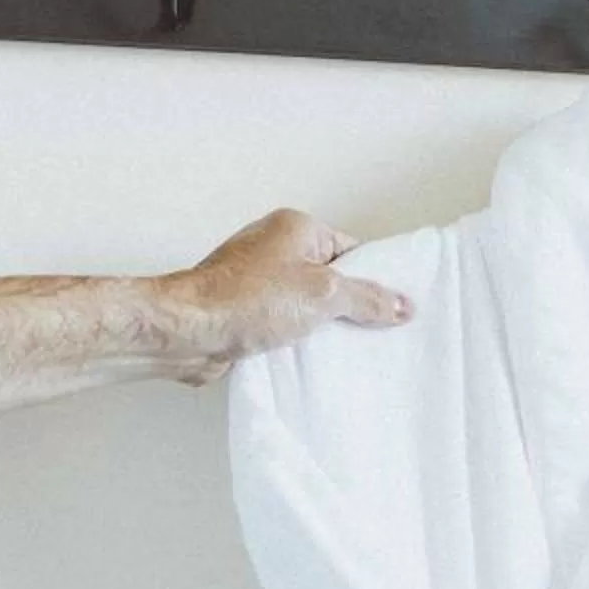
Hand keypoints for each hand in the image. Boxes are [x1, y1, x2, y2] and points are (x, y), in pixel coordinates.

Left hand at [153, 209, 412, 383]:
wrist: (187, 331)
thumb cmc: (245, 299)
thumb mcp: (323, 295)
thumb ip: (366, 299)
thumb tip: (401, 305)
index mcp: (296, 228)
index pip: (352, 250)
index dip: (374, 278)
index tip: (395, 306)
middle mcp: (274, 249)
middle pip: (329, 278)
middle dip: (348, 307)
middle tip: (376, 333)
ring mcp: (256, 281)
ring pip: (305, 305)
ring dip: (320, 328)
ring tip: (345, 351)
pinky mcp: (244, 312)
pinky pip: (282, 324)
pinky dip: (295, 340)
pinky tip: (309, 360)